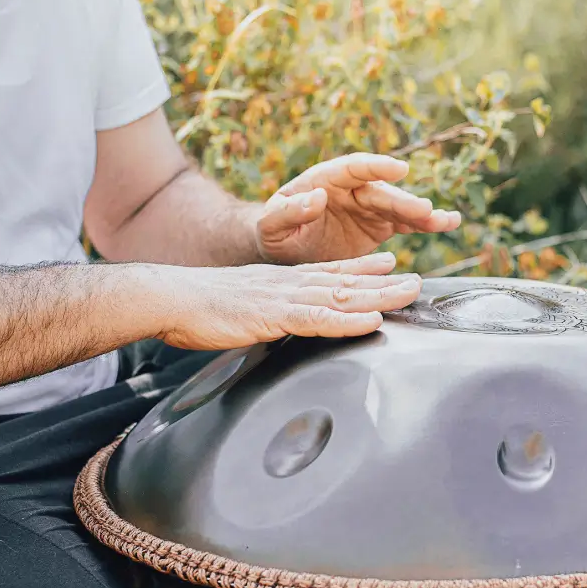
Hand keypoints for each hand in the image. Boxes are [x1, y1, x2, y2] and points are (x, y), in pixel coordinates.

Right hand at [157, 252, 420, 349]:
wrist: (169, 298)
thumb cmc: (197, 309)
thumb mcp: (240, 308)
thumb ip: (264, 313)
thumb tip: (273, 324)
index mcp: (280, 282)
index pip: (329, 272)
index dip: (361, 268)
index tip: (389, 263)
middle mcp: (288, 284)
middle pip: (345, 281)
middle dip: (383, 281)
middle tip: (417, 280)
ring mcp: (284, 298)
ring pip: (341, 295)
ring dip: (379, 295)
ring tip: (411, 291)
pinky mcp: (274, 315)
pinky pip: (318, 318)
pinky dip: (347, 320)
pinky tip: (372, 321)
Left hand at [255, 153, 461, 263]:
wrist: (284, 251)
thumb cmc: (273, 233)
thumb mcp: (271, 225)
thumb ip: (287, 211)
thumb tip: (316, 197)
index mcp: (325, 180)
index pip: (353, 168)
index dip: (377, 167)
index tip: (398, 169)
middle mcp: (351, 189)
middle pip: (382, 191)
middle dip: (404, 200)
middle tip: (424, 210)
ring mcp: (368, 207)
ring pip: (399, 206)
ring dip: (422, 213)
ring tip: (447, 220)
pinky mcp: (379, 226)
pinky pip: (406, 223)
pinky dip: (426, 224)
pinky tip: (448, 223)